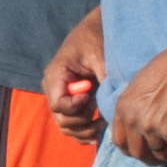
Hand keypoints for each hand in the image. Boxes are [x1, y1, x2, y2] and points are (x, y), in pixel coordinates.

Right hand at [42, 27, 106, 144]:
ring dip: (83, 131)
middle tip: (100, 116)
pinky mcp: (69, 101)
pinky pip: (70, 124)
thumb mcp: (100, 56)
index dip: (75, 107)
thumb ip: (103, 78)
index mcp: (55, 76)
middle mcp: (53, 88)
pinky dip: (82, 133)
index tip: (90, 98)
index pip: (58, 104)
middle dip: (82, 122)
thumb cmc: (95, 40)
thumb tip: (113, 102)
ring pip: (65, 126)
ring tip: (102, 125)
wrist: (93, 32)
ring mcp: (60, 96)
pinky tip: (97, 134)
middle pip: (61, 119)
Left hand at [112, 30, 166, 166]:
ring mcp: (152, 127)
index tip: (140, 152)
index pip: (119, 142)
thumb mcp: (138, 85)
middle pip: (137, 153)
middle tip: (158, 160)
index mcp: (122, 108)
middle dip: (148, 159)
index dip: (130, 150)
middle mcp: (134, 120)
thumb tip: (134, 122)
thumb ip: (132, 106)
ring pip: (159, 155)